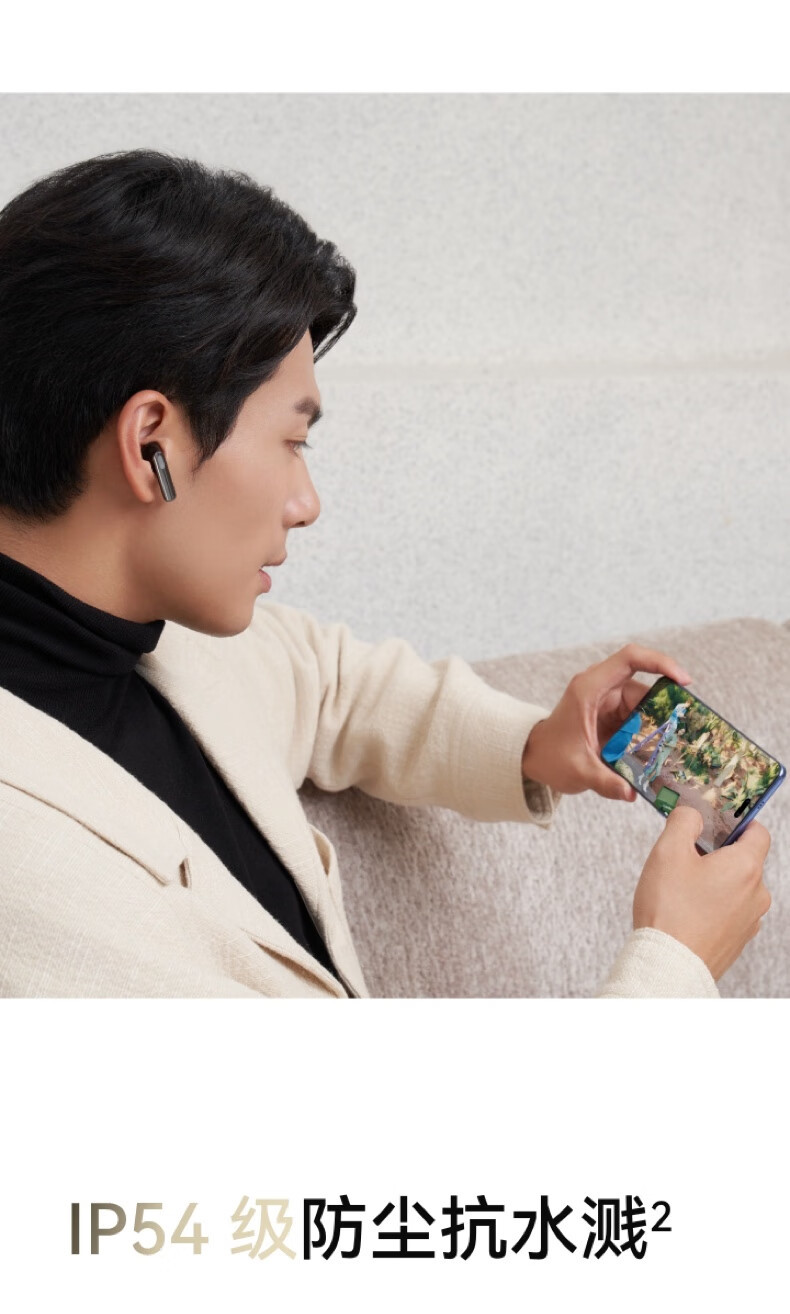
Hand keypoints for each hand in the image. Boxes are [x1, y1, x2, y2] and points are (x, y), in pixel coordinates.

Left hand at [521, 643, 692, 802]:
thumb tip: (631, 794)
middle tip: (683, 734)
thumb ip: (605, 782)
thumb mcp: (578, 771)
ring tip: (671, 749)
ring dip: (659, 726)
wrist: (536, 758)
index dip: (660, 662)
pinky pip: (640, 718)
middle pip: (645, 690)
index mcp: (589, 689)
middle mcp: (601, 689)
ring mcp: (608, 701)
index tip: (683, 680)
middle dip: (665, 711)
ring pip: (646, 707)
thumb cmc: (550, 757)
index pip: (629, 659)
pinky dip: (651, 733)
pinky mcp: (614, 715)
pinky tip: (659, 752)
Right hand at [633, 806, 771, 979]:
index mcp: (746, 866)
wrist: (668, 965)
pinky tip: (687, 911)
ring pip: (736, 888)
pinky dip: (713, 906)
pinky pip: (730, 912)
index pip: (758, 832)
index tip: (714, 824)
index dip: (736, 823)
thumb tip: (692, 813)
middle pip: (744, 861)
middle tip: (686, 858)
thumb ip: (683, 821)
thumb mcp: (668, 851)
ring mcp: (750, 920)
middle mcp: (757, 894)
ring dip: (715, 882)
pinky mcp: (738, 940)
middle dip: (717, 855)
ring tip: (682, 890)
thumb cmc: (670, 910)